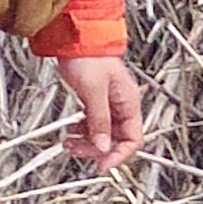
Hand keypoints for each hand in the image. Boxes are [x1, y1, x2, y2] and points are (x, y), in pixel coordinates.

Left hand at [52, 54, 147, 171]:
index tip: (102, 165)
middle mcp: (122, 104)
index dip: (118, 155)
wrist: (75, 37)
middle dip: (96, 148)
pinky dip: (83, 130)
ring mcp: (109, 102)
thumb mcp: (93, 91)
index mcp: (128, 102)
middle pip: (115, 139)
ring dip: (87, 141)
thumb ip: (99, 120)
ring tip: (69, 143)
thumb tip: (103, 147)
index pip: (132, 139)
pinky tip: (72, 132)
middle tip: (76, 151)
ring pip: (103, 132)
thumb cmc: (88, 56)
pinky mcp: (95, 99)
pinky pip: (93, 122)